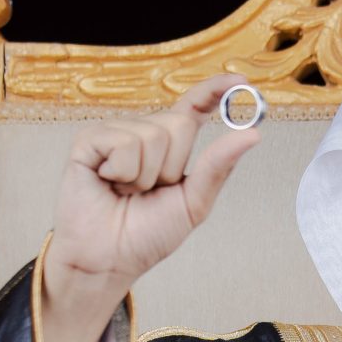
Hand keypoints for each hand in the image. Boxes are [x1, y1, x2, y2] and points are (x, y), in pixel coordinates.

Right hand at [39, 77, 261, 341]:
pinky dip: (122, 172)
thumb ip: (218, 167)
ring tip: (126, 193)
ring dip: (144, 176)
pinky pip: (123, 143)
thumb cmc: (145, 236)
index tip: (240, 82)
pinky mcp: (88, 141)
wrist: (108, 259)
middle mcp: (142, 133)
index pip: (193, 107)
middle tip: (149, 192)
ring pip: (151, 136)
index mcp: (169, 146)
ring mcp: (114, 134)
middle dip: (172, 167)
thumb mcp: (193, 203)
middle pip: (178, 124)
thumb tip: (252, 134)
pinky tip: (108, 184)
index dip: (215, 91)